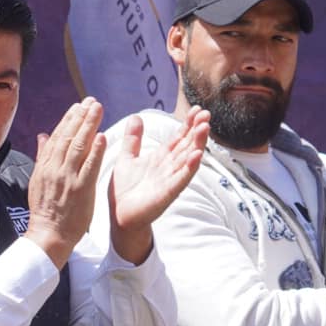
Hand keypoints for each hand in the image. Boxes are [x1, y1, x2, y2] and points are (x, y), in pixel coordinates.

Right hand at [23, 99, 106, 267]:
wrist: (48, 234)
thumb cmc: (45, 209)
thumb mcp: (37, 180)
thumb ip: (42, 156)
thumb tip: (42, 135)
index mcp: (44, 166)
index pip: (56, 137)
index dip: (68, 119)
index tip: (78, 106)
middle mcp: (54, 169)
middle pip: (67, 137)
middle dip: (80, 117)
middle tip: (92, 101)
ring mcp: (67, 178)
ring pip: (78, 147)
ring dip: (89, 126)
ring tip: (98, 110)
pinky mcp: (81, 189)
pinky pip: (89, 167)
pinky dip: (95, 151)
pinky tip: (102, 137)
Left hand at [106, 109, 209, 263]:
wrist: (119, 216)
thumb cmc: (125, 190)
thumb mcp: (127, 159)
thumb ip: (133, 140)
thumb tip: (136, 116)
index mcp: (161, 158)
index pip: (178, 137)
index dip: (187, 124)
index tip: (196, 109)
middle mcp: (169, 167)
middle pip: (187, 145)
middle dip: (196, 130)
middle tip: (206, 114)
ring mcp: (170, 180)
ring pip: (188, 159)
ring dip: (197, 144)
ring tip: (205, 128)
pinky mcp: (167, 194)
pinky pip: (181, 179)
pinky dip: (189, 168)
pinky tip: (197, 156)